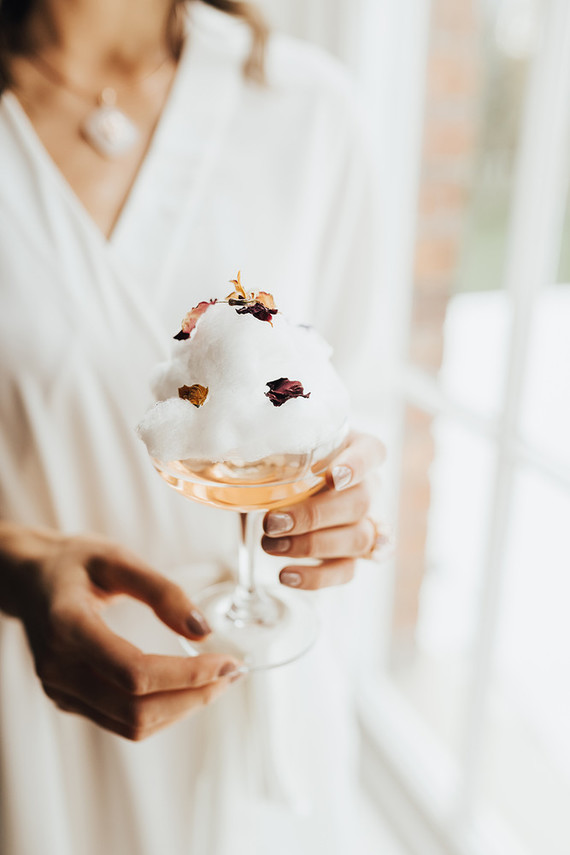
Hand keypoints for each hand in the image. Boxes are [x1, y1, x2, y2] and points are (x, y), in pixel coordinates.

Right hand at [5, 526, 240, 739]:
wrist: (27, 577)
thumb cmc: (72, 562)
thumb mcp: (116, 558)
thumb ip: (161, 590)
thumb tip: (204, 631)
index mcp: (68, 628)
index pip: (134, 673)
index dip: (187, 675)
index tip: (228, 661)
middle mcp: (59, 669)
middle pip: (136, 710)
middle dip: (194, 697)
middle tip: (233, 673)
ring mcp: (61, 690)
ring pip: (131, 725)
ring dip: (183, 709)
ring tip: (219, 680)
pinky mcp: (69, 698)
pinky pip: (121, 721)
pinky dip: (163, 711)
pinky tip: (188, 686)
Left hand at [261, 431, 386, 588]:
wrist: (284, 480)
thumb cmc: (286, 456)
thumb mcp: (280, 446)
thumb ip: (272, 450)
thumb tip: (235, 463)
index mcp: (356, 449)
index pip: (371, 453)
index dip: (358, 466)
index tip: (334, 477)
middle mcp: (368, 485)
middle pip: (361, 503)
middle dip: (314, 516)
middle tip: (273, 521)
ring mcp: (365, 522)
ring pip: (357, 539)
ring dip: (311, 545)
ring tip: (271, 545)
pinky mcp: (350, 554)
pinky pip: (345, 571)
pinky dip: (316, 577)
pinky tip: (286, 575)